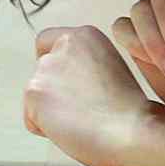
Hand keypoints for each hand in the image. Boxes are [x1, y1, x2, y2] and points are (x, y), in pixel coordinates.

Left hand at [23, 25, 152, 165]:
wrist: (132, 129)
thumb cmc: (130, 110)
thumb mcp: (112, 70)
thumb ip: (86, 66)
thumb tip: (70, 83)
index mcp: (86, 36)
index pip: (47, 41)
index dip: (56, 63)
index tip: (69, 81)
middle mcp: (63, 46)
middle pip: (41, 70)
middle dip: (54, 90)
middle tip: (79, 109)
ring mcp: (47, 68)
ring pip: (36, 95)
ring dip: (51, 110)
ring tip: (80, 121)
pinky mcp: (34, 92)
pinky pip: (31, 119)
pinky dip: (46, 130)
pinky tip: (72, 129)